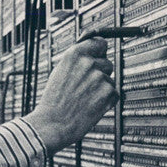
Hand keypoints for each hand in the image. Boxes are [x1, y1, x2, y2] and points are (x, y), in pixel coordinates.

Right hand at [21, 38, 116, 153]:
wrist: (52, 124)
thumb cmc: (53, 101)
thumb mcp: (60, 72)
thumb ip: (77, 59)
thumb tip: (92, 49)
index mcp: (75, 55)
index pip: (100, 43)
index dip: (99, 52)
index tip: (99, 57)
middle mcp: (89, 63)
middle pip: (107, 63)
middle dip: (100, 74)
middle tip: (85, 87)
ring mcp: (100, 78)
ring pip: (109, 80)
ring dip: (101, 89)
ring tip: (84, 99)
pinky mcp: (109, 93)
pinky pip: (114, 93)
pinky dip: (106, 101)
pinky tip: (91, 106)